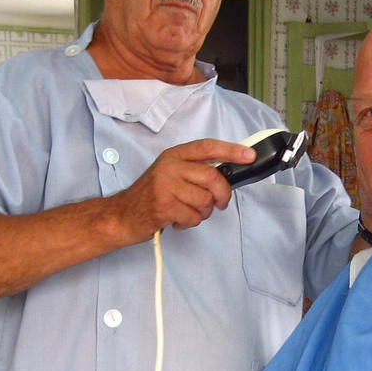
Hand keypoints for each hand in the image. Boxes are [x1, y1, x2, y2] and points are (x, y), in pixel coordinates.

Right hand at [106, 138, 254, 242]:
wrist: (122, 215)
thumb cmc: (151, 196)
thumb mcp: (170, 174)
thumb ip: (195, 170)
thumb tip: (228, 173)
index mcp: (174, 156)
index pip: (207, 147)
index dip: (231, 150)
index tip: (249, 155)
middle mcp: (169, 167)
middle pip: (213, 177)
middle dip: (222, 195)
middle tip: (220, 203)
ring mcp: (165, 186)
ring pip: (205, 201)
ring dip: (203, 213)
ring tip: (187, 212)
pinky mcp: (164, 206)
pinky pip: (194, 217)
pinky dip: (189, 223)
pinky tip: (176, 219)